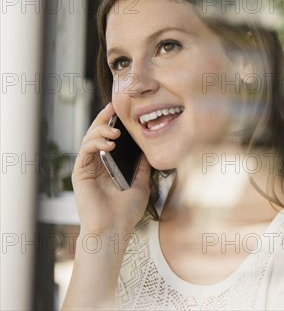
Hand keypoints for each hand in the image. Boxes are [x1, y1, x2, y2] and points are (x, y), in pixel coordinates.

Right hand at [71, 103, 150, 235]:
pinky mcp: (80, 173)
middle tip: (113, 107)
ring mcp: (87, 168)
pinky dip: (96, 142)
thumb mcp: (141, 184)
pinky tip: (109, 142)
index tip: (122, 110)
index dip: (114, 123)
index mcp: (109, 167)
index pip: (109, 139)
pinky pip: (85, 151)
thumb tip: (149, 150)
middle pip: (97, 134)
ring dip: (101, 130)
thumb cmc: (126, 212)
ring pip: (89, 139)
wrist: (114, 229)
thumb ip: (142, 167)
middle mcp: (96, 165)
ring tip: (116, 130)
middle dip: (104, 118)